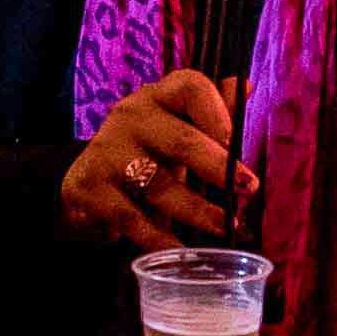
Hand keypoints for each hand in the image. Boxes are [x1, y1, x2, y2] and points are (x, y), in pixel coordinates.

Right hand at [60, 68, 251, 249]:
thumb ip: (211, 110)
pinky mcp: (90, 187)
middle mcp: (131, 116)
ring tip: (224, 226)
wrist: (89, 181)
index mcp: (159, 96)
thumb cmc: (149, 150)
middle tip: (248, 189)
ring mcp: (108, 151)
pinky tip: (180, 250)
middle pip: (181, 140)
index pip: (190, 87)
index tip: (235, 141)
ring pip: (159, 184)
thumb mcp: (178, 127)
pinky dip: (159, 238)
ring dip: (197, 210)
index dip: (217, 112)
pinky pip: (132, 218)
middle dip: (218, 168)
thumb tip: (243, 85)